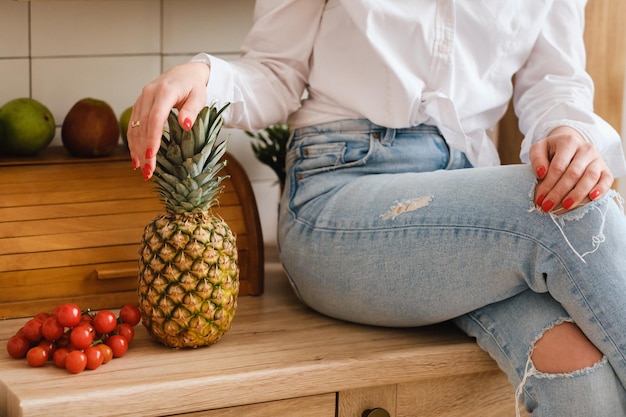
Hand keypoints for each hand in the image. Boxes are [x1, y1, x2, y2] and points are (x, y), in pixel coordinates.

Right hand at [127, 62, 210, 179]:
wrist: (184, 73)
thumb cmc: (194, 86)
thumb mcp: (199, 96)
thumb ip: (192, 110)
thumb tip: (186, 125)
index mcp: (164, 91)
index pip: (155, 119)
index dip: (152, 139)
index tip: (151, 157)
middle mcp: (148, 94)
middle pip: (142, 126)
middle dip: (144, 150)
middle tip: (148, 172)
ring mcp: (141, 99)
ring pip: (134, 127)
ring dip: (136, 149)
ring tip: (141, 169)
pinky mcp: (139, 104)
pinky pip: (133, 125)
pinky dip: (133, 142)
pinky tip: (136, 157)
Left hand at [530, 126, 612, 211]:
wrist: (571, 145)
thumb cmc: (552, 150)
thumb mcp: (539, 149)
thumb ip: (537, 159)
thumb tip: (541, 173)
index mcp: (568, 142)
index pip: (558, 166)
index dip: (548, 184)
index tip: (539, 199)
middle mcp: (586, 149)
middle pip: (573, 174)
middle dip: (559, 193)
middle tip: (548, 207)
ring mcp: (598, 159)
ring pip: (590, 177)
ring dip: (577, 195)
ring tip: (565, 207)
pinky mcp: (606, 169)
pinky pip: (607, 180)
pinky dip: (601, 190)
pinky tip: (592, 198)